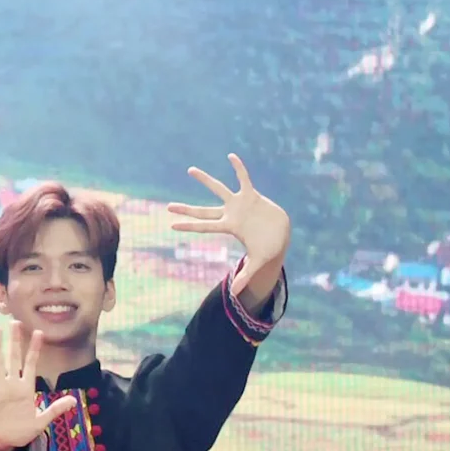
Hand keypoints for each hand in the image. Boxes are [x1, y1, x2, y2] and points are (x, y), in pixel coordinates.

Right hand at [0, 326, 77, 450]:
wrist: (2, 442)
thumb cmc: (21, 432)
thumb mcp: (40, 422)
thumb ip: (55, 409)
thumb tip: (73, 400)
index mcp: (26, 389)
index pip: (31, 364)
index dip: (34, 348)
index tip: (39, 332)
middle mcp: (13, 385)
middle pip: (14, 358)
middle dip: (15, 341)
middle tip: (15, 322)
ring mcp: (0, 389)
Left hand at [168, 153, 290, 288]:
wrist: (281, 233)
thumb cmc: (268, 247)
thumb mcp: (258, 262)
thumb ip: (246, 276)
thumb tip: (236, 295)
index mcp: (229, 227)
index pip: (204, 227)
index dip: (189, 225)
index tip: (171, 224)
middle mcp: (230, 214)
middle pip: (204, 211)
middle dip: (187, 209)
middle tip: (168, 206)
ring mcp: (240, 203)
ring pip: (219, 189)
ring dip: (205, 180)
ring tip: (189, 170)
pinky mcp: (252, 194)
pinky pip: (244, 178)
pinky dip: (239, 168)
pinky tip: (230, 156)